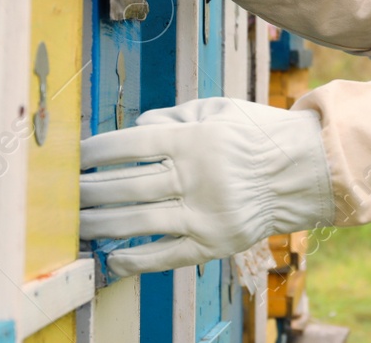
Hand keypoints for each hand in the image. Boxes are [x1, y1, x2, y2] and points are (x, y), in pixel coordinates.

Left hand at [79, 98, 334, 276]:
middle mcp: (197, 177)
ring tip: (77, 224)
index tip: (76, 156)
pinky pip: (165, 256)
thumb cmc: (257, 135)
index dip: (97, 152)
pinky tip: (110, 258)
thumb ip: (173, 115)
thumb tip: (134, 126)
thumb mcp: (218, 110)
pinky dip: (133, 260)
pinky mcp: (214, 244)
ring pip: (139, 222)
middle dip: (90, 190)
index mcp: (195, 140)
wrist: (305, 172)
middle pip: (128, 186)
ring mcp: (205, 215)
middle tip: (65, 193)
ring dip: (101, 224)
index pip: (131, 145)